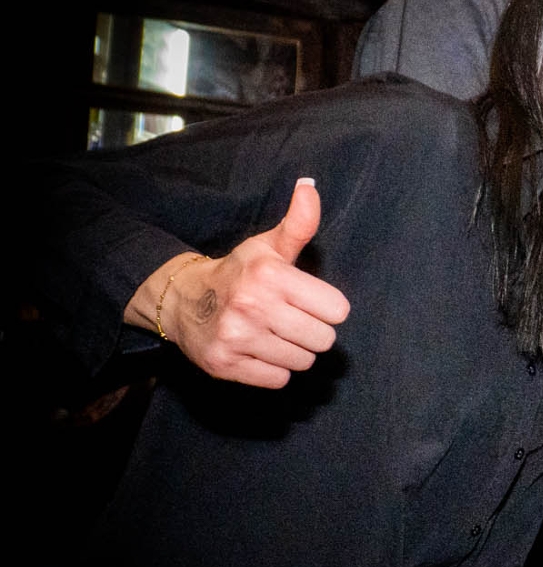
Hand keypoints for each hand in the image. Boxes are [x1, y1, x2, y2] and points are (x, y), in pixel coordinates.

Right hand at [163, 179, 350, 388]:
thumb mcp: (268, 246)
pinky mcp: (225, 365)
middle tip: (290, 320)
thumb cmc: (239, 272)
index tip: (308, 301)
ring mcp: (237, 337)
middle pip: (323, 340)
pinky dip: (273, 370)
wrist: (182, 299)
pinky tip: (258, 350)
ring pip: (302, 362)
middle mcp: (253, 306)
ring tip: (273, 334)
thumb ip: (298, 223)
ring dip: (294, 351)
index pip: (338, 310)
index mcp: (270, 275)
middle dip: (313, 332)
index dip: (327, 307)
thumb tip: (309, 186)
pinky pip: (278, 380)